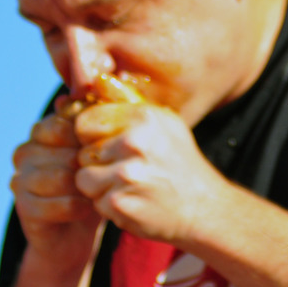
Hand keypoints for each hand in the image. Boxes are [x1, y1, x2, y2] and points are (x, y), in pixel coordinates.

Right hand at [11, 110, 103, 275]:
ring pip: (62, 176)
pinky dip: (80, 209)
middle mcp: (27, 150)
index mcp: (44, 131)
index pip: (68, 122)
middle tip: (105, 177)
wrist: (76, 234)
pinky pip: (60, 203)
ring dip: (87, 189)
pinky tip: (87, 210)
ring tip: (97, 193)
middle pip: (65, 149)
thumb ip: (102, 123)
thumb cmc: (95, 185)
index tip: (111, 152)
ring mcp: (21, 178)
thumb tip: (97, 88)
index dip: (93, 140)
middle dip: (90, 166)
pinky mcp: (23, 206)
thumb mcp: (102, 153)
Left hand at [72, 102, 228, 243]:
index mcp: (143, 118)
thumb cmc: (179, 162)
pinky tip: (133, 201)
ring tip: (127, 186)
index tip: (108, 145)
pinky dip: (110, 206)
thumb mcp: (163, 122)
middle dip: (97, 163)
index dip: (92, 136)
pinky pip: (95, 202)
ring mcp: (126, 175)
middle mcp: (134, 143)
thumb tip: (97, 80)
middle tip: (125, 170)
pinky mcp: (120, 203)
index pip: (85, 121)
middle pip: (82, 152)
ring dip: (100, 186)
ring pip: (83, 179)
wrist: (204, 207)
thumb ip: (127, 101)